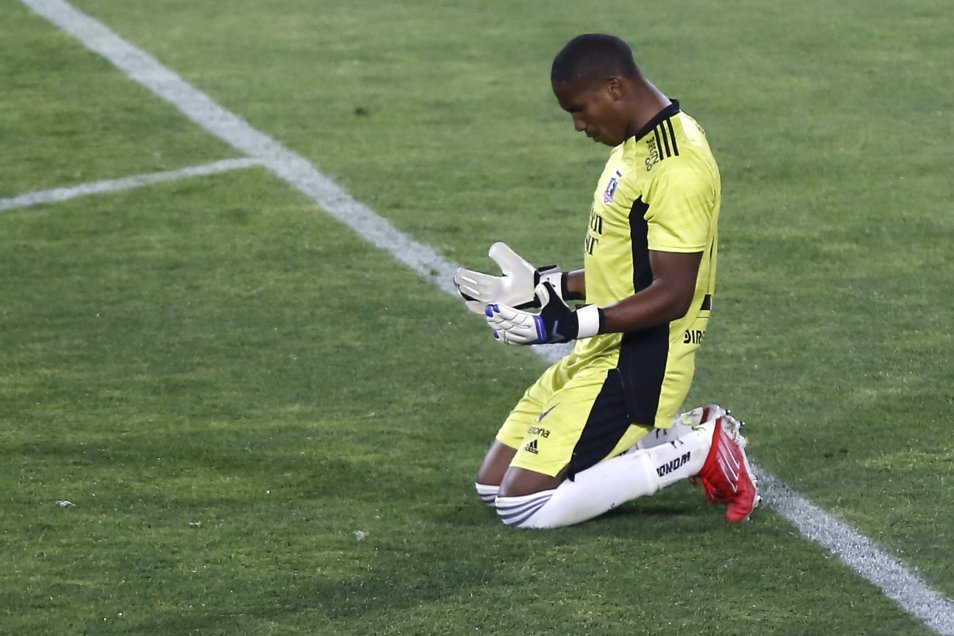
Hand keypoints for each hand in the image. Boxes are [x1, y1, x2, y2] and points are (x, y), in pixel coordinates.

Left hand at [454, 242, 562, 314]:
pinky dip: (474, 306)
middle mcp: (494, 299)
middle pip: (473, 290)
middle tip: (457, 276)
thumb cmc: (528, 276)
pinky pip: (482, 310)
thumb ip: (502, 253)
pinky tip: (470, 303)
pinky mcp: (499, 309)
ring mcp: (496, 306)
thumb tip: (490, 251)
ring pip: (476, 299)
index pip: (475, 280)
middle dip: (463, 283)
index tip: (458, 271)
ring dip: (467, 292)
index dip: (465, 276)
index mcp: (496, 287)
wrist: (540, 292)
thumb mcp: (516, 261)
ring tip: (460, 286)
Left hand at [485, 282, 603, 344]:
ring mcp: (530, 339)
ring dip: (498, 327)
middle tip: (487, 311)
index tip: (494, 306)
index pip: (516, 317)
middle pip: (510, 326)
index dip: (504, 312)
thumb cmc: (561, 313)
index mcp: (537, 324)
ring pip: (510, 334)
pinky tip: (497, 334)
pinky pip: (514, 341)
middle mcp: (532, 334)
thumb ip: (547, 293)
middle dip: (498, 318)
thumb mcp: (555, 302)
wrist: (568, 329)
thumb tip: (539, 286)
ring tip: (489, 319)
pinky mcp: (529, 342)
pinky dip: (505, 338)